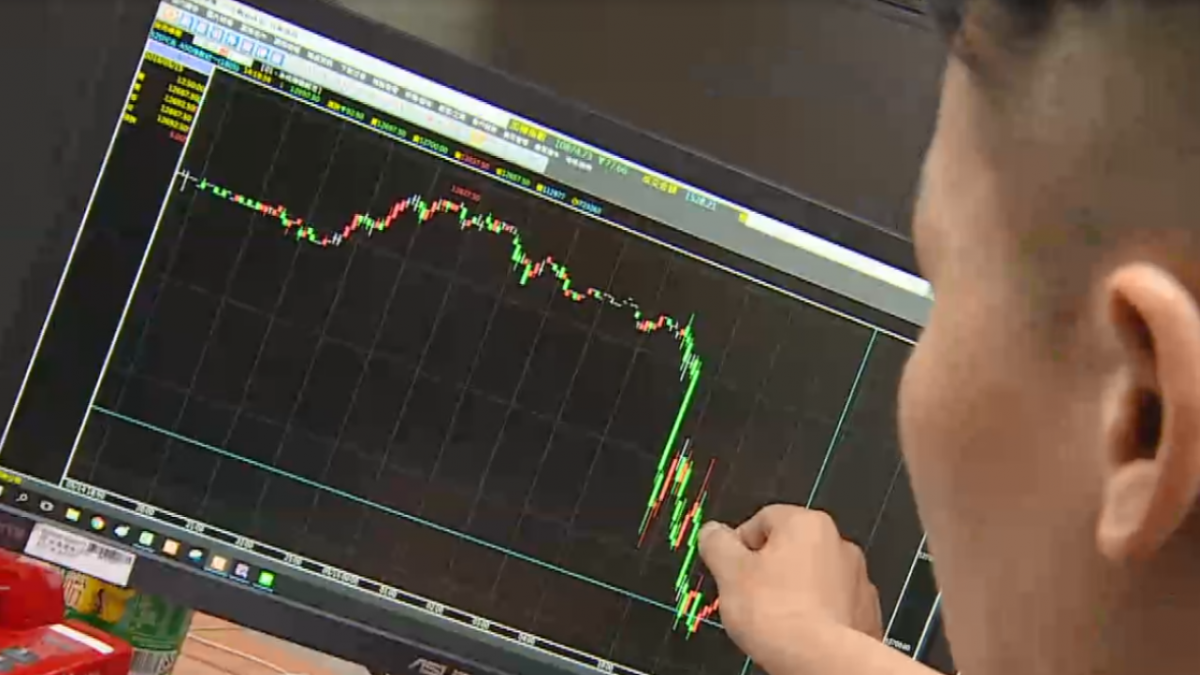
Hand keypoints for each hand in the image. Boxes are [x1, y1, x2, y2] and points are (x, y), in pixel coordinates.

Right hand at [698, 505, 882, 669]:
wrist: (821, 660)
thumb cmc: (777, 614)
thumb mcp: (729, 572)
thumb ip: (717, 544)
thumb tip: (712, 533)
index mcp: (805, 524)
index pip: (762, 520)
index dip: (740, 546)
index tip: (730, 568)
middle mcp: (837, 543)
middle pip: (790, 548)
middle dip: (768, 570)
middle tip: (749, 596)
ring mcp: (856, 578)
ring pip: (812, 576)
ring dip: (794, 591)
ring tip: (774, 618)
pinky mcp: (865, 610)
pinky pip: (832, 604)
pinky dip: (816, 613)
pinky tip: (799, 630)